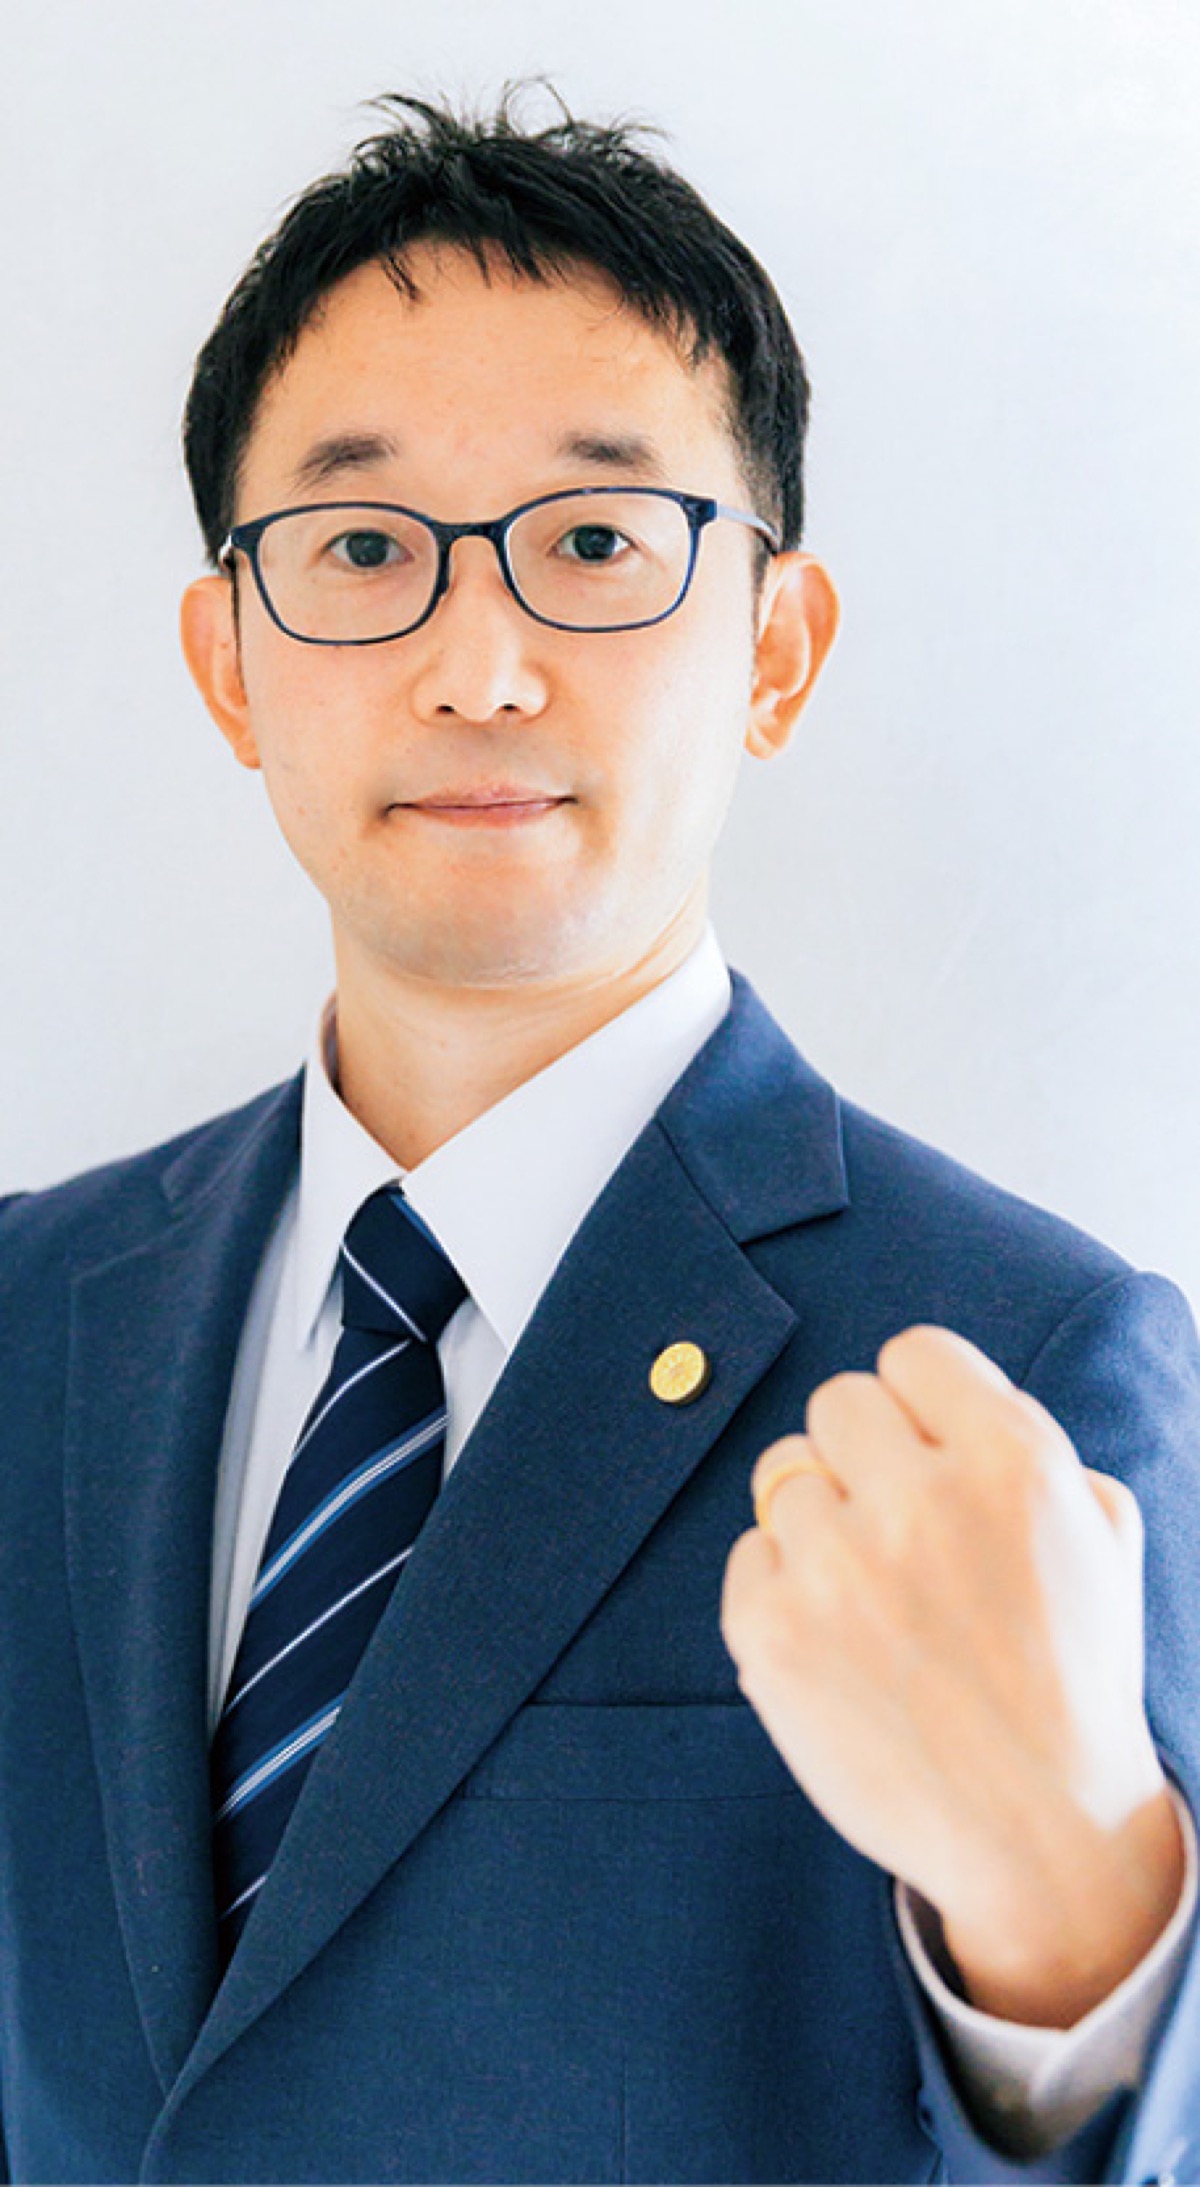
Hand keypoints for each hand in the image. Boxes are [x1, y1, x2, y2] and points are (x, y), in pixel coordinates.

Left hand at [720, 1326, 1185, 2024]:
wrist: (1041, 1836)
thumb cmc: (1071, 1679)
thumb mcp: (1101, 1541)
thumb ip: (1032, 1450)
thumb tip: (951, 1404)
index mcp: (1014, 1462)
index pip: (914, 1353)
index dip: (921, 1405)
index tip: (929, 1455)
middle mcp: (921, 1502)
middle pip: (839, 1402)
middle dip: (865, 1458)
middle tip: (898, 1529)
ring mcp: (839, 1567)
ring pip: (784, 1474)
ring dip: (822, 1523)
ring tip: (874, 1598)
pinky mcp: (774, 1631)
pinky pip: (747, 1553)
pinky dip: (782, 1589)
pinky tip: (838, 1641)